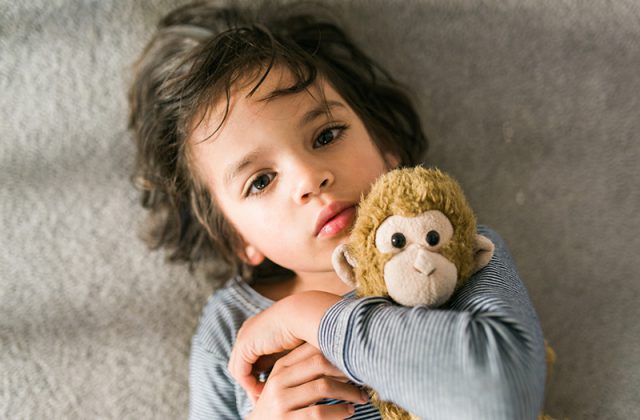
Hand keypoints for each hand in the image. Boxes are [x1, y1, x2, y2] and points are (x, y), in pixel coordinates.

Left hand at [228, 291, 342, 399]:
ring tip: (264, 400)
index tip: (272, 391)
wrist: (304, 314)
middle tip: (263, 400)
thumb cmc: (308, 327)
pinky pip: (240, 372)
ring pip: (240, 370)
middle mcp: (248, 331)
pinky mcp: (244, 346)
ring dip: (251, 387)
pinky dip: (250, 385)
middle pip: (244, 363)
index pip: (254, 356)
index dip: (261, 374)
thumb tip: (297, 374)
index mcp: (260, 328)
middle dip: (252, 383)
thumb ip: (291, 357)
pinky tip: (262, 394)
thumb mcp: (297, 345)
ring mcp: (244, 338)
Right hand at [246, 343, 367, 419]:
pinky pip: (319, 413)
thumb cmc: (279, 407)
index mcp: (281, 367)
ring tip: (360, 397)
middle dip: (345, 370)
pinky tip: (349, 411)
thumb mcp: (284, 384)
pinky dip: (340, 411)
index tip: (354, 359)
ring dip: (348, 392)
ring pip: (323, 387)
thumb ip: (304, 369)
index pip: (312, 350)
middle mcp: (278, 381)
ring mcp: (280, 401)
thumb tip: (341, 355)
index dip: (336, 352)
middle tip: (361, 377)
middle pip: (319, 363)